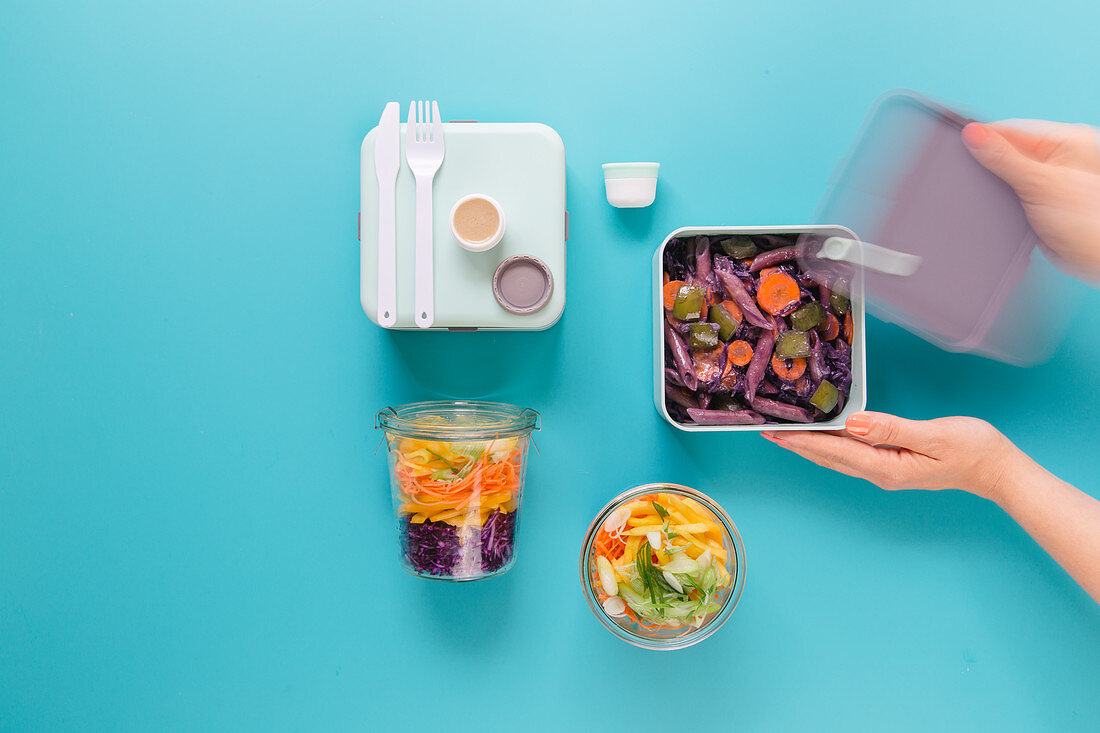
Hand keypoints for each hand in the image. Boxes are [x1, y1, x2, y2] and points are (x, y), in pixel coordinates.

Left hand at [762, 412, 1019, 500]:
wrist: (999, 470)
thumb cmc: (973, 450)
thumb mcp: (934, 435)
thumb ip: (892, 429)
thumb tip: (854, 424)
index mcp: (887, 467)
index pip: (835, 451)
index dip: (804, 441)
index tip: (777, 432)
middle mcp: (881, 472)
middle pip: (829, 457)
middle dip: (797, 444)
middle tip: (766, 431)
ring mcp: (886, 470)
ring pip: (838, 457)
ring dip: (810, 446)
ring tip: (784, 434)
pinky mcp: (893, 463)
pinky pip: (853, 454)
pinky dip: (831, 444)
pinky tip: (823, 437)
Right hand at [962, 120, 1099, 283]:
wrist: (1096, 262)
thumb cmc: (1089, 222)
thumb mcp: (1040, 184)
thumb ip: (1004, 158)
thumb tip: (973, 134)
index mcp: (1066, 140)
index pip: (1011, 129)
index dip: (982, 137)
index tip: (956, 145)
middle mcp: (1057, 158)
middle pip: (1006, 151)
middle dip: (985, 164)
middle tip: (966, 175)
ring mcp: (1047, 181)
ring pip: (1005, 174)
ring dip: (992, 185)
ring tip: (983, 195)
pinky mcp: (1039, 203)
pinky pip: (1009, 195)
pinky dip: (998, 201)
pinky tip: (991, 207)